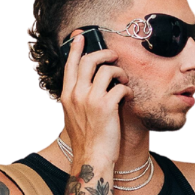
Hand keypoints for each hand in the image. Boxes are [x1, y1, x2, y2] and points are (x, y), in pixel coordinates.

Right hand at [60, 30, 130, 165]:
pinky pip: (120, 87)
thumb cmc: (87, 140)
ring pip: (107, 70)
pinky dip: (127, 90)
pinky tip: (128, 96)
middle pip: (89, 60)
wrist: (92, 158)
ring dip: (119, 72)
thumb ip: (77, 99)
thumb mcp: (73, 116)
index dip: (76, 48)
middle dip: (104, 54)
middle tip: (113, 57)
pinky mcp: (106, 106)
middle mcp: (77, 94)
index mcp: (67, 95)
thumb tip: (88, 84)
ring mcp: (91, 99)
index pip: (70, 65)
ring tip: (123, 80)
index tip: (81, 36)